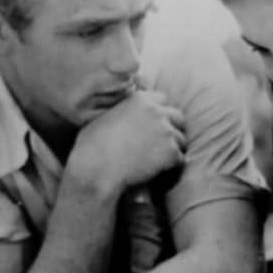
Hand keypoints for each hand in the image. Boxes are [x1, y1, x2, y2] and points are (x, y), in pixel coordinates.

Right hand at [68, 90, 185, 193]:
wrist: (96, 169)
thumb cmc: (91, 146)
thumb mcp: (102, 117)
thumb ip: (121, 110)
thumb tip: (125, 114)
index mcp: (140, 99)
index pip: (162, 100)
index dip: (158, 114)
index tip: (153, 126)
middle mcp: (156, 111)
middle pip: (178, 117)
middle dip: (172, 129)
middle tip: (162, 144)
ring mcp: (166, 131)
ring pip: (181, 139)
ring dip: (173, 149)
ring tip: (159, 161)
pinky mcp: (171, 151)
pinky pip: (180, 159)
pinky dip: (172, 167)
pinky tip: (159, 172)